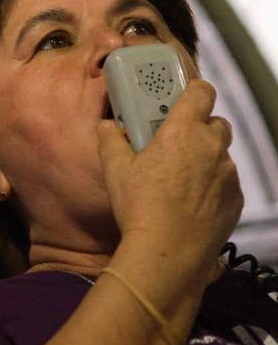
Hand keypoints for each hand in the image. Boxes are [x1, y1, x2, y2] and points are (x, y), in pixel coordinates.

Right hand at [98, 77, 241, 274]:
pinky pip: (227, 182)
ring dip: (206, 158)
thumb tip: (108, 126)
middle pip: (216, 123)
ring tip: (181, 177)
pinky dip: (214, 185)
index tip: (183, 96)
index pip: (201, 91)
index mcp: (183, 131)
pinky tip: (192, 201)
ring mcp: (227, 175)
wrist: (167, 254)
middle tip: (175, 142)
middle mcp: (212, 148)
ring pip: (221, 155)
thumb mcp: (114, 169)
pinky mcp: (235, 200)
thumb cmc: (140, 208)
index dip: (194, 90)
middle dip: (199, 128)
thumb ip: (111, 138)